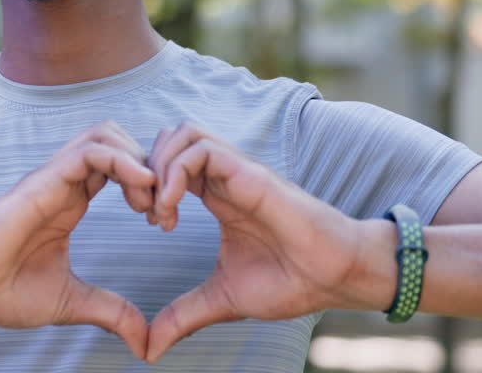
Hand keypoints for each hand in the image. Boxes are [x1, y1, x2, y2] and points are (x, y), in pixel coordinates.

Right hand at [0, 121, 155, 358]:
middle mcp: (64, 182)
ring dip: (139, 160)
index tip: (162, 222)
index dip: (149, 186)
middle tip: (162, 209)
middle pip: (118, 140)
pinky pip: (91, 149)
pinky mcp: (44, 180)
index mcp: (71, 201)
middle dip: (150, 167)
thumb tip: (144, 341)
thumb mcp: (73, 302)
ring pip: (107, 134)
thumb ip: (111, 312)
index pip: (120, 167)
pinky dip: (123, 161)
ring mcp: (54, 177)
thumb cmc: (4, 292)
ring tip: (150, 201)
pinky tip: (141, 189)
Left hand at [144, 123, 376, 362]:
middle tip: (145, 212)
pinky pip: (201, 150)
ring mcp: (236, 171)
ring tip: (160, 212)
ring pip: (182, 133)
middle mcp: (224, 176)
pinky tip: (173, 212)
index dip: (147, 184)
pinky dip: (174, 174)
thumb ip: (183, 316)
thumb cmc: (291, 281)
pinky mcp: (249, 174)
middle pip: (169, 138)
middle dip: (144, 169)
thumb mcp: (222, 299)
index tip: (148, 222)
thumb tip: (149, 348)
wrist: (337, 278)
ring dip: (157, 167)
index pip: (168, 162)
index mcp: (217, 196)